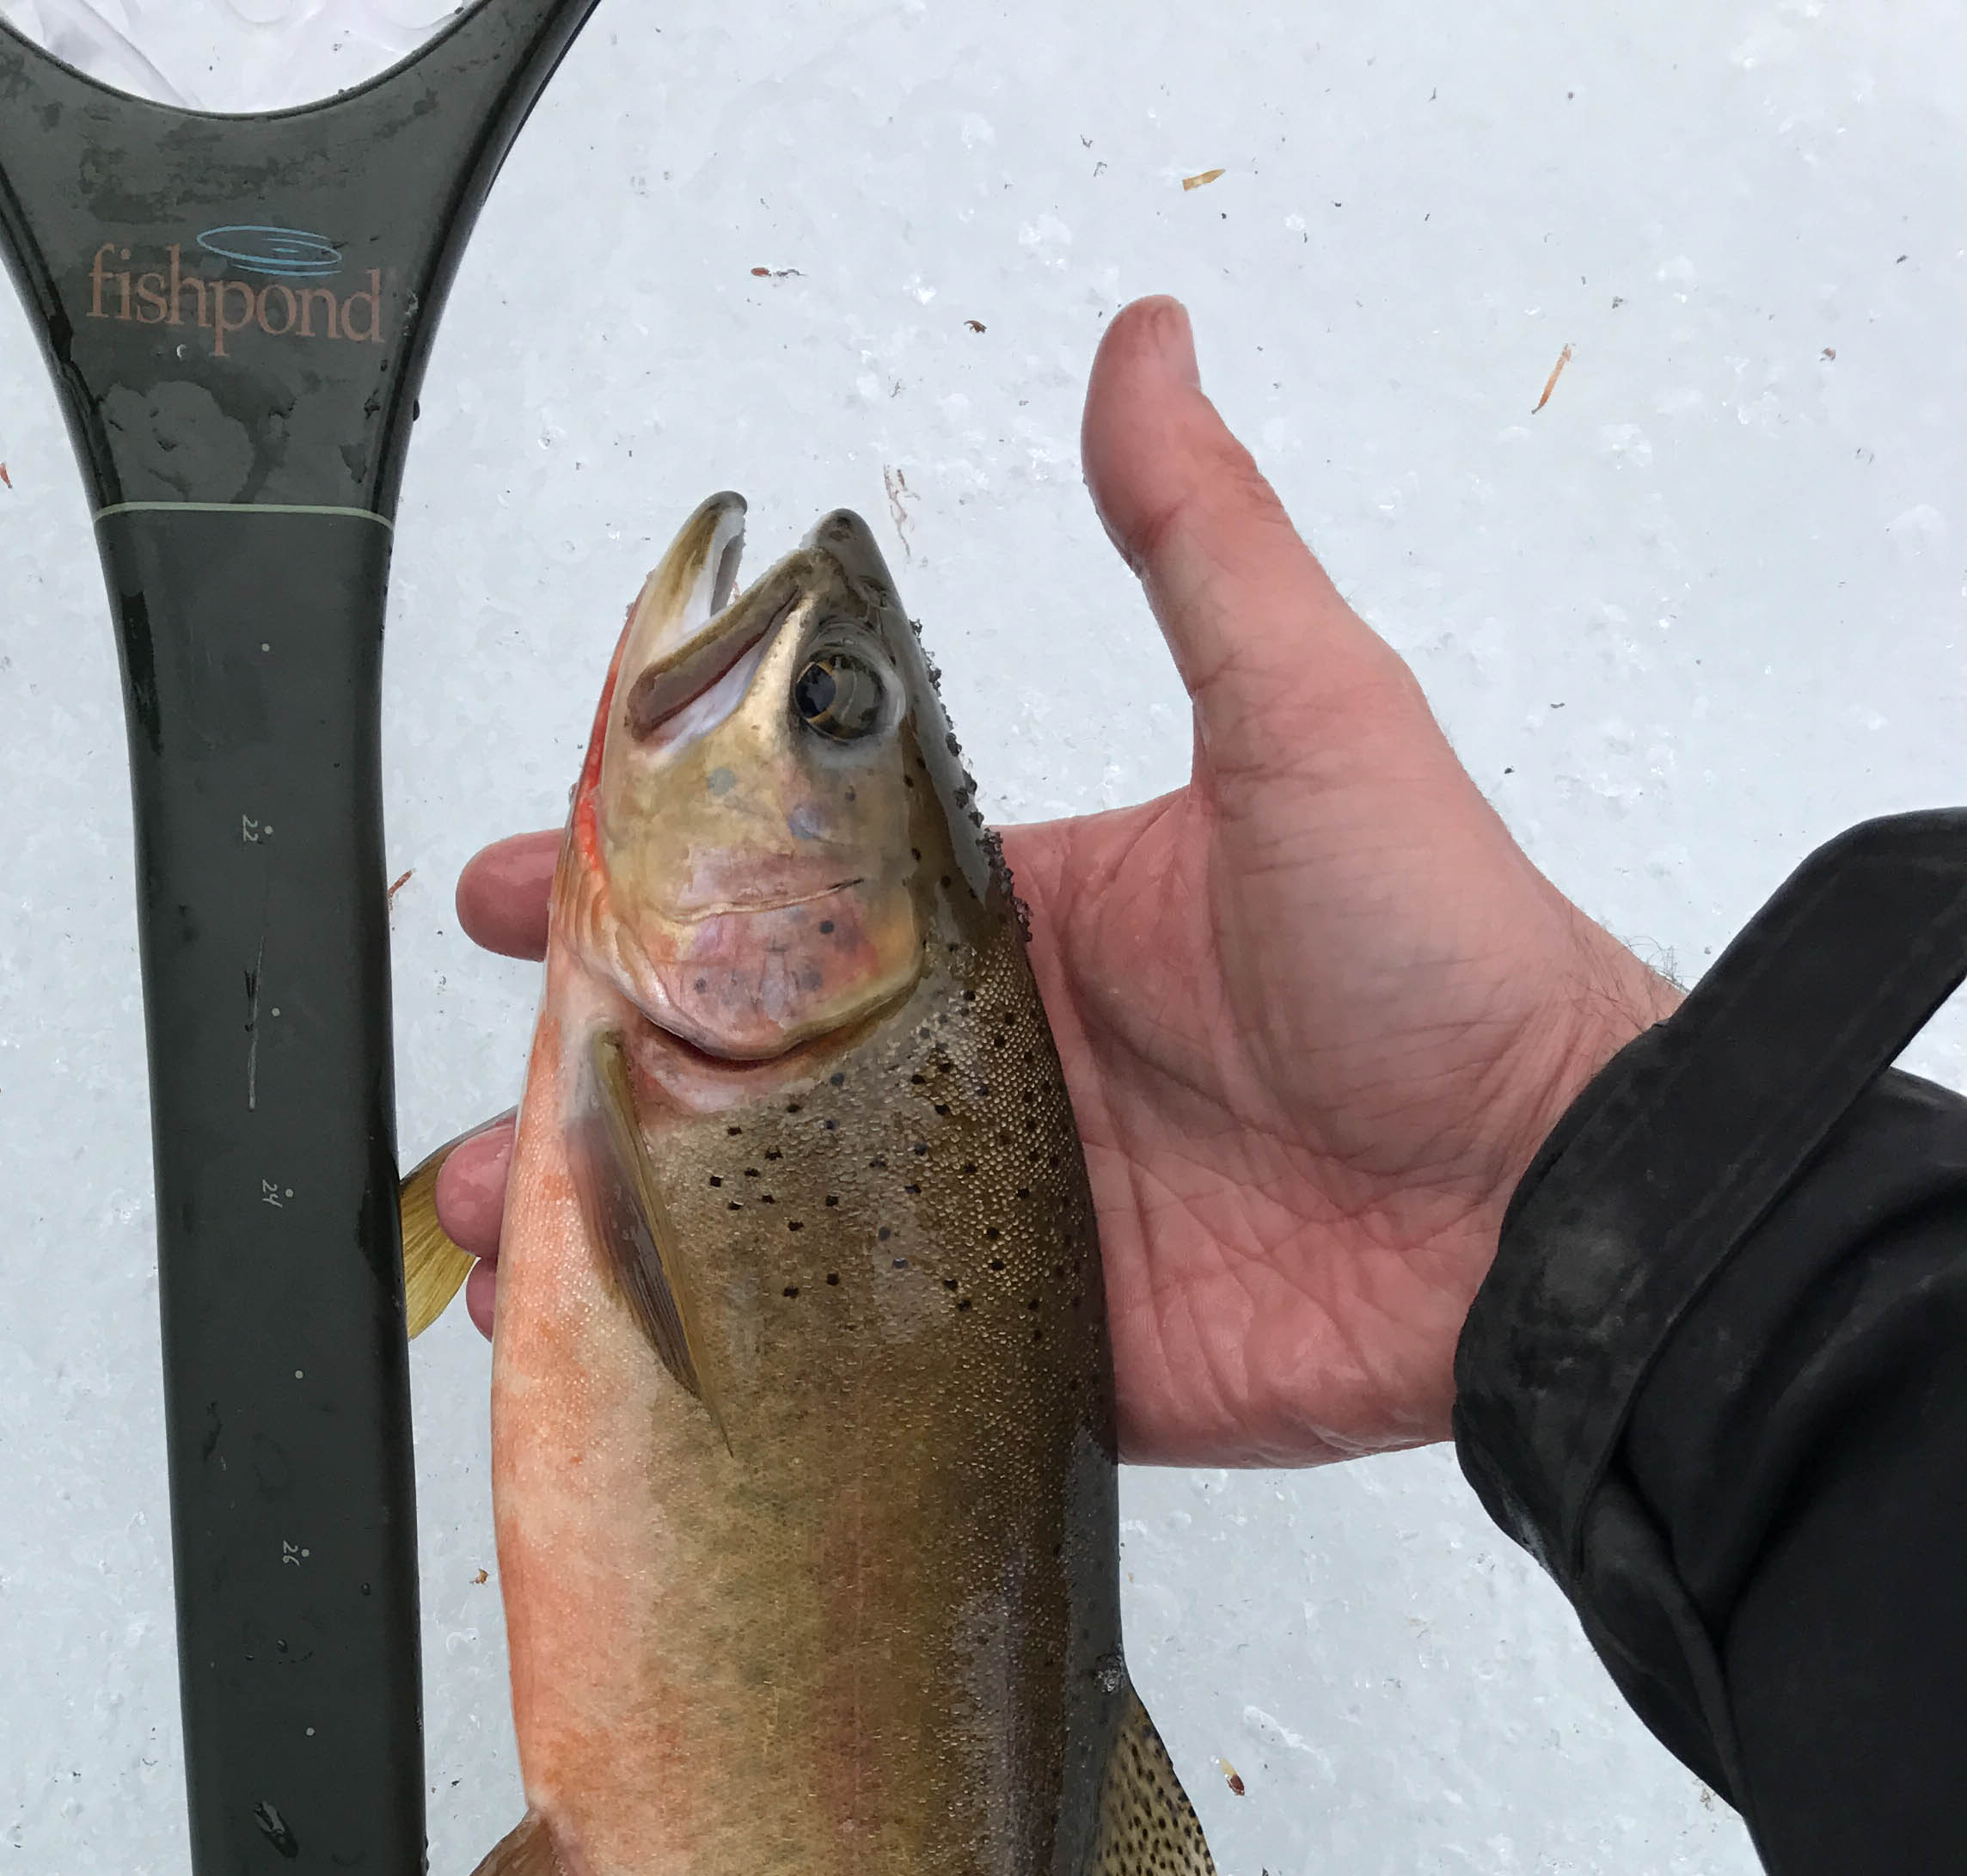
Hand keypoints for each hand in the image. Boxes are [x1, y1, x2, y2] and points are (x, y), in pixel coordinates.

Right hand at [433, 295, 1678, 1465]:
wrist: (1540, 1209)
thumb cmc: (1444, 959)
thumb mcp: (1306, 719)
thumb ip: (1199, 549)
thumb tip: (1145, 346)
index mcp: (1020, 925)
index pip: (786, 902)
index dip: (646, 895)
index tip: (511, 888)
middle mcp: (988, 1071)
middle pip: (741, 1084)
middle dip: (590, 1100)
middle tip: (483, 1130)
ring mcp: (998, 1222)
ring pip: (765, 1238)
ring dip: (626, 1249)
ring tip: (505, 1260)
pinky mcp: (1035, 1354)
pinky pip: (857, 1369)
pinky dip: (737, 1380)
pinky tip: (628, 1381)